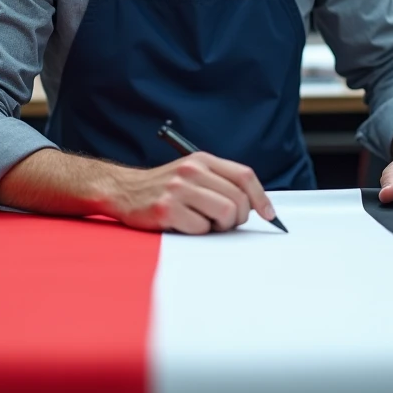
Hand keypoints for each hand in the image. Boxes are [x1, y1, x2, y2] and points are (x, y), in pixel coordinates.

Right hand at [107, 152, 275, 234]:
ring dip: (220, 225)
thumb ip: (220, 181)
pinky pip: (201, 228)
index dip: (261, 197)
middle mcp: (192, 171)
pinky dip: (198, 232)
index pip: (244, 176)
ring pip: (225, 213)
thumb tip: (255, 204)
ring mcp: (179, 190)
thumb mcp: (192, 173)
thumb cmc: (163, 186)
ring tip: (204, 222)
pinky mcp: (167, 209)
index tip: (269, 214)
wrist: (123, 190)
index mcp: (202, 160)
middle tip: (223, 221)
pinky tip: (184, 224)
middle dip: (237, 217)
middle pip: (238, 199)